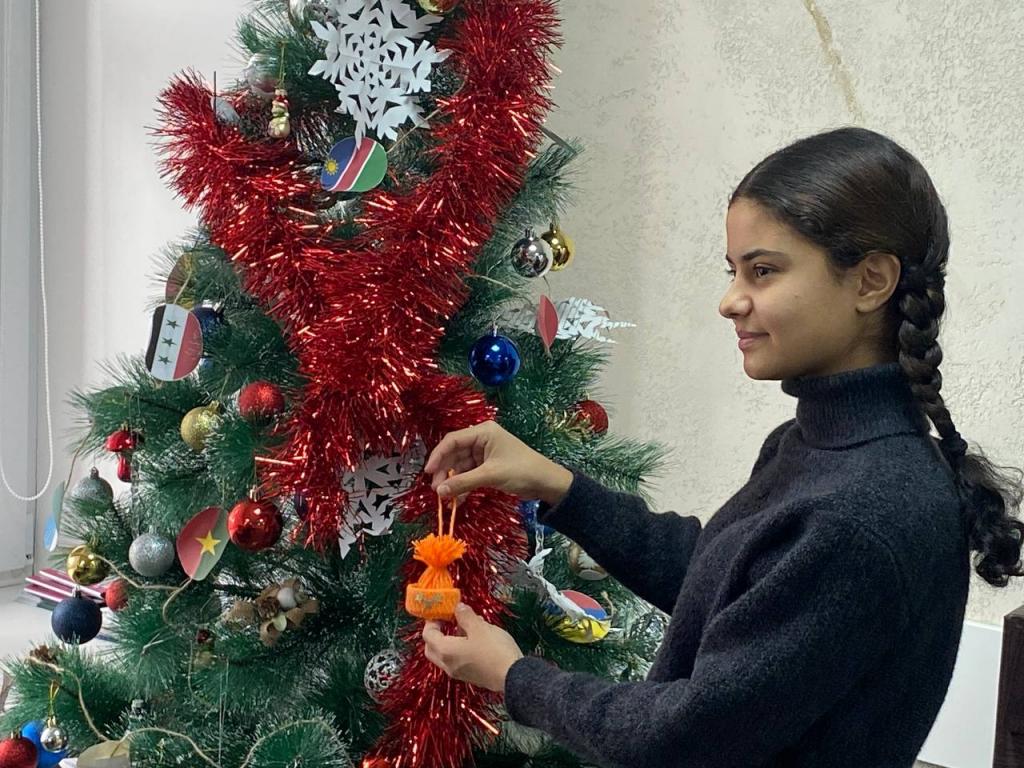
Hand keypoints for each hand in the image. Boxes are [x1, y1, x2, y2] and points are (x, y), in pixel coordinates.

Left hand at [421, 602, 524, 692]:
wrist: (513, 677)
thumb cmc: (493, 650)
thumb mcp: (479, 627)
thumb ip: (465, 616)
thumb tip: (457, 608)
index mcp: (445, 651)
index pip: (427, 634)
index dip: (432, 620)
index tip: (442, 610)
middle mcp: (447, 664)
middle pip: (431, 647)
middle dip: (436, 633)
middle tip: (447, 619)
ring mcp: (458, 672)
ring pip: (444, 655)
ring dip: (449, 640)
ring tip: (466, 625)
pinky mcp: (470, 676)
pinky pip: (456, 660)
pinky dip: (459, 648)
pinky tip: (475, 638)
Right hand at [424, 420, 572, 504]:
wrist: (546, 482)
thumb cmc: (521, 471)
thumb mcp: (491, 475)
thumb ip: (463, 482)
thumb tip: (439, 492)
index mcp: (483, 432)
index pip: (453, 440)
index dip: (438, 456)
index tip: (428, 472)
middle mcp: (481, 440)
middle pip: (454, 454)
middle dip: (445, 472)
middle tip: (437, 490)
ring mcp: (484, 454)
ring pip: (460, 467)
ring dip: (453, 482)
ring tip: (446, 498)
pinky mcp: (487, 467)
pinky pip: (469, 475)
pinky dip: (463, 486)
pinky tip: (457, 500)